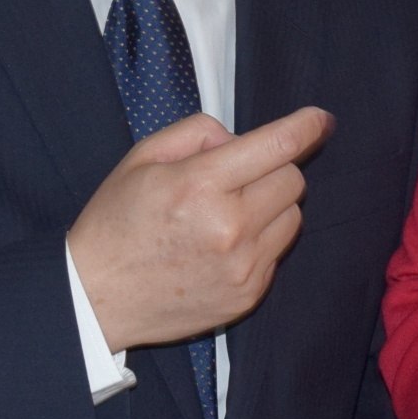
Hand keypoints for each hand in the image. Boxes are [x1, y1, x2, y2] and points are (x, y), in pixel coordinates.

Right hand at [69, 107, 333, 350]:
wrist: (96, 298)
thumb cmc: (117, 222)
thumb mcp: (143, 158)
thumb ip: (197, 133)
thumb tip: (240, 139)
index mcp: (200, 185)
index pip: (276, 147)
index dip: (306, 127)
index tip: (321, 120)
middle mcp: (229, 227)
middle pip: (292, 180)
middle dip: (271, 169)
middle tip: (234, 179)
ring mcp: (243, 267)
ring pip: (293, 217)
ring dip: (271, 206)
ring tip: (227, 215)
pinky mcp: (248, 296)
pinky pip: (278, 252)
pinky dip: (261, 241)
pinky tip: (222, 247)